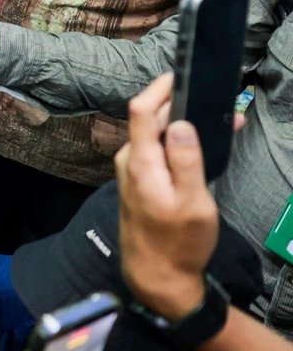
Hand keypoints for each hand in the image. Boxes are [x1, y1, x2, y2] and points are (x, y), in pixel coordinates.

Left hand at [115, 72, 217, 319]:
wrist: (157, 277)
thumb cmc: (178, 243)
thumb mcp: (192, 202)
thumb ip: (185, 160)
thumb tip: (180, 122)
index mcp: (140, 162)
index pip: (143, 110)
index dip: (161, 87)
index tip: (182, 73)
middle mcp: (130, 161)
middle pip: (152, 119)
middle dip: (183, 106)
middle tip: (219, 105)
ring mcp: (132, 171)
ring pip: (156, 135)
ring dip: (183, 125)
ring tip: (220, 124)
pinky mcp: (140, 181)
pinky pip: (157, 151)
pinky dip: (177, 143)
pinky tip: (201, 146)